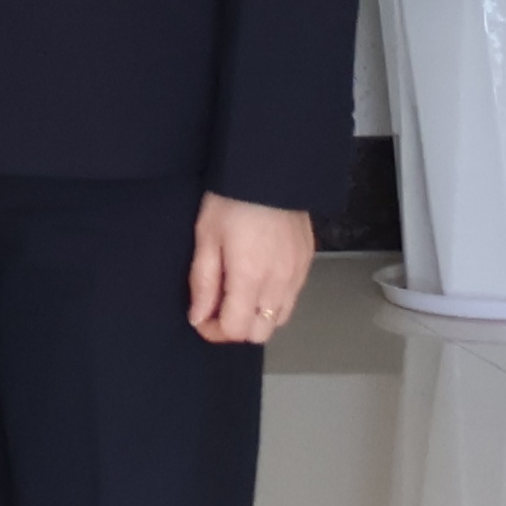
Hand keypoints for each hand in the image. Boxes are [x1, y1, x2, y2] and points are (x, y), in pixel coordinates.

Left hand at [189, 195, 313, 343]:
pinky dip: (273, 299)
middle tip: (217, 308)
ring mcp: (297, 274)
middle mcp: (279, 282)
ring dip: (257, 315)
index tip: (202, 318)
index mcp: (250, 277)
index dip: (215, 332)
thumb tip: (199, 316)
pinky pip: (292, 297)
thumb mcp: (206, 238)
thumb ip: (203, 282)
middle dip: (237, 328)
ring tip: (237, 292)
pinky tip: (257, 279)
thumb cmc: (233, 199)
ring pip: (280, 318)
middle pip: (261, 333)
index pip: (237, 330)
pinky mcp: (307, 263)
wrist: (270, 172)